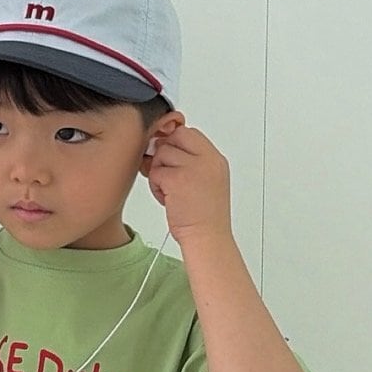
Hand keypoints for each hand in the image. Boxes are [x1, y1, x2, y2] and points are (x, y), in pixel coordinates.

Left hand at [143, 121, 232, 243]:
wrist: (207, 238)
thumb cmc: (205, 217)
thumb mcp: (208, 182)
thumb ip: (192, 161)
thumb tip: (164, 146)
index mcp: (216, 159)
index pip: (190, 133)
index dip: (176, 143)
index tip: (172, 160)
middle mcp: (207, 160)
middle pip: (175, 137)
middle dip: (165, 154)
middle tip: (168, 175)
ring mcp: (192, 168)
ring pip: (162, 153)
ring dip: (159, 172)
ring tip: (170, 191)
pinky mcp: (176, 179)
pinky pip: (155, 171)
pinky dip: (156, 186)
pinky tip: (167, 199)